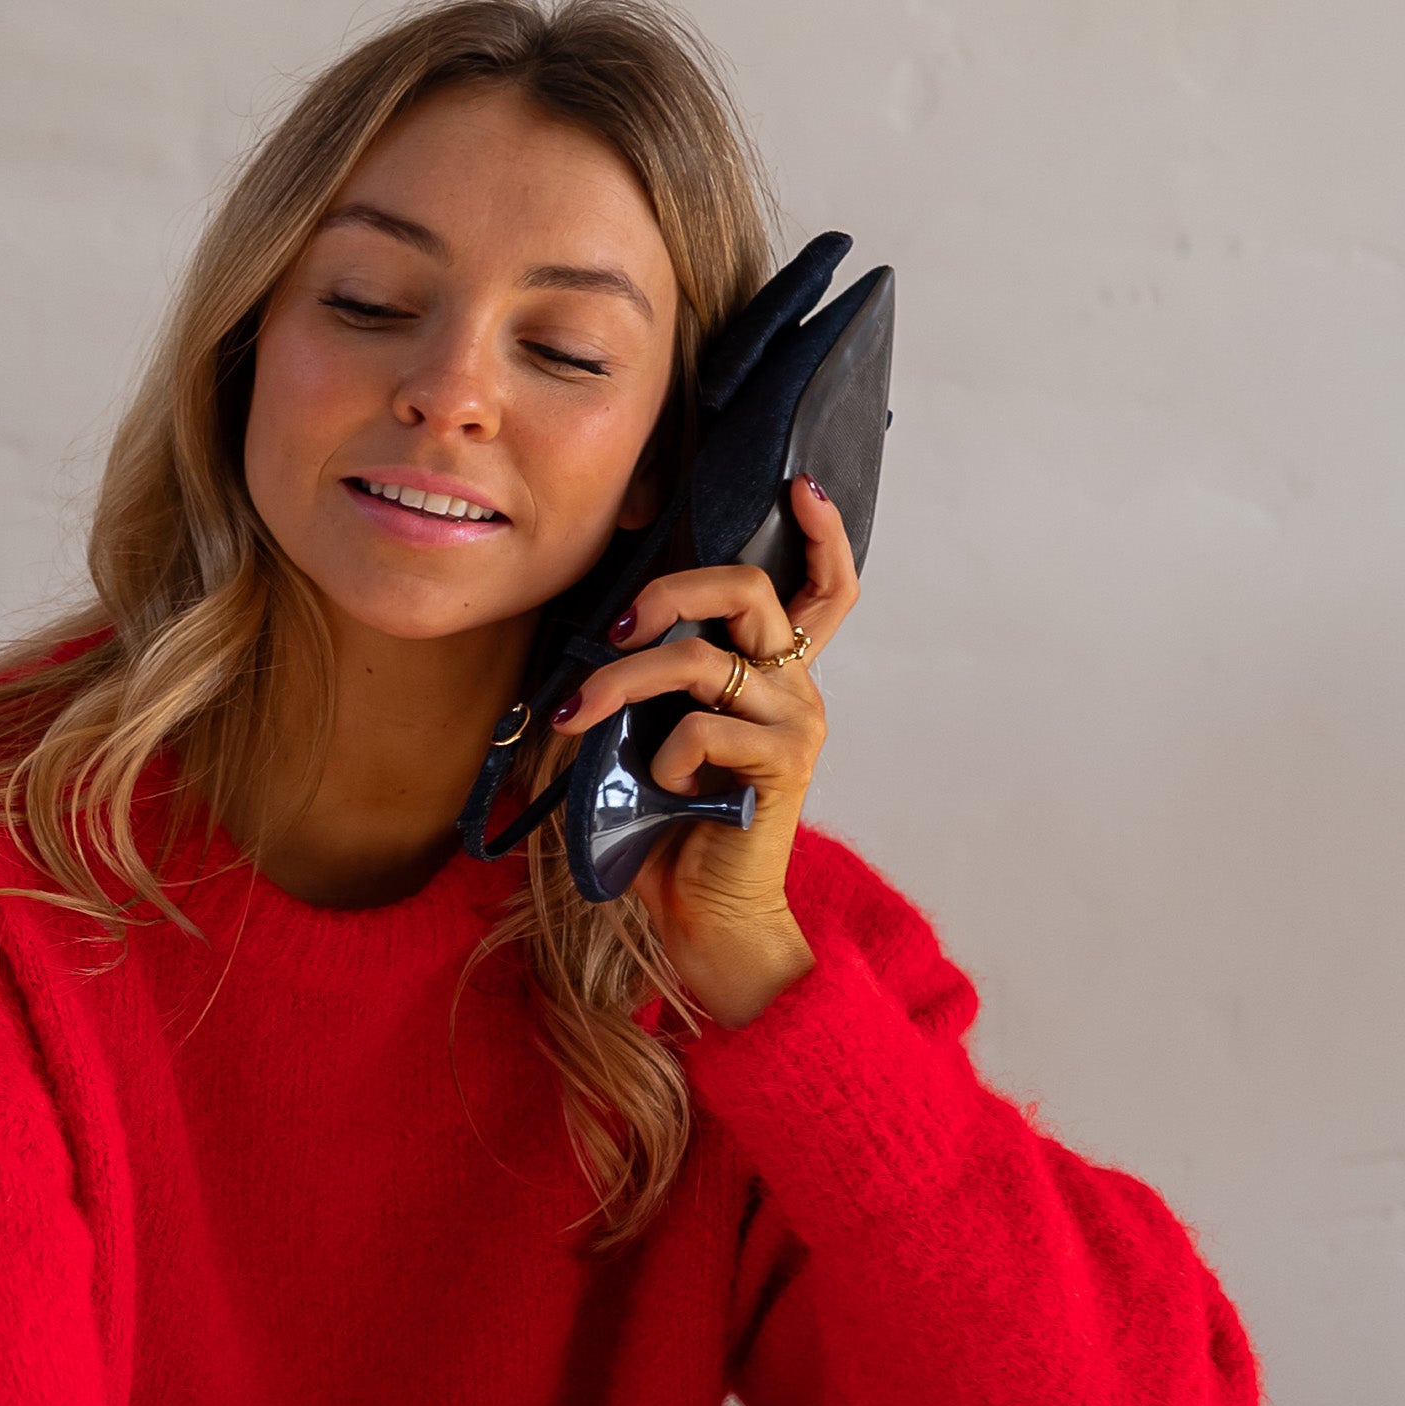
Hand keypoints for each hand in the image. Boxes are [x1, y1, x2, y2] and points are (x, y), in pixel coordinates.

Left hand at [543, 470, 860, 1026]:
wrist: (707, 919)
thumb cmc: (674, 829)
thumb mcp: (657, 737)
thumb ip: (655, 685)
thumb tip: (598, 638)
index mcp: (777, 675)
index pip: (827, 588)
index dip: (821, 532)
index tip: (798, 486)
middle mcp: (796, 688)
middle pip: (747, 588)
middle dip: (664, 591)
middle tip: (614, 630)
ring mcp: (793, 723)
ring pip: (699, 658)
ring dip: (620, 682)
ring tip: (577, 716)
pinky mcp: (777, 766)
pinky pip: (699, 728)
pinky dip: (659, 754)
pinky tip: (661, 788)